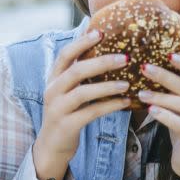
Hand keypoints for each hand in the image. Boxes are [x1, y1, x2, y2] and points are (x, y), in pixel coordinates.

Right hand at [31, 30, 133, 179]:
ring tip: (128, 83)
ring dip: (107, 86)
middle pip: (76, 70)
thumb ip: (79, 74)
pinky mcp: (67, 125)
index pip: (65, 55)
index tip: (101, 32)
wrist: (51, 146)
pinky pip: (91, 112)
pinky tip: (126, 102)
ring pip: (83, 92)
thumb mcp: (67, 92)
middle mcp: (52, 90)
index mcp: (53, 78)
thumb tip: (105, 51)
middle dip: (101, 62)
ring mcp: (58, 108)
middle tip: (125, 58)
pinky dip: (110, 106)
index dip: (81, 42)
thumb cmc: (66, 113)